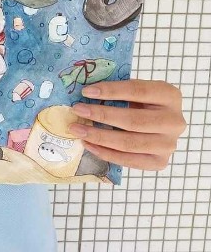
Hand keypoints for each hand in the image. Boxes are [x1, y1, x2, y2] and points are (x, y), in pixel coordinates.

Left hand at [68, 79, 186, 170]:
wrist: (161, 122)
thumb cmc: (143, 101)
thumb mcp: (136, 90)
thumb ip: (118, 90)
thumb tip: (86, 93)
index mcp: (169, 95)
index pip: (137, 91)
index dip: (111, 91)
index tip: (86, 91)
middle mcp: (174, 121)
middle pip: (133, 121)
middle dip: (101, 115)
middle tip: (78, 110)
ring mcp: (169, 145)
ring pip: (130, 143)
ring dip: (99, 137)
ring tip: (78, 130)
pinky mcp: (160, 162)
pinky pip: (130, 161)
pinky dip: (106, 153)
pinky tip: (89, 145)